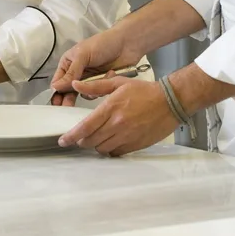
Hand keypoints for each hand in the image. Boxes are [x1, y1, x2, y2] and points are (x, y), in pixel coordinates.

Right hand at [49, 30, 139, 106]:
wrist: (127, 44)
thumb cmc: (102, 44)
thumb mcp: (83, 56)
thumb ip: (70, 73)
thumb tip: (56, 87)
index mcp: (68, 64)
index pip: (58, 81)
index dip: (56, 92)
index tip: (57, 103)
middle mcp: (77, 73)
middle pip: (68, 91)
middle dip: (68, 99)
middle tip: (68, 107)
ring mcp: (89, 79)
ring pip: (83, 93)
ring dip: (89, 91)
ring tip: (95, 85)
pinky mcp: (102, 84)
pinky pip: (97, 93)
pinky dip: (102, 88)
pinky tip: (108, 75)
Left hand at [58, 78, 176, 155]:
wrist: (171, 101)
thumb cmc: (145, 91)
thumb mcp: (118, 83)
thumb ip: (95, 86)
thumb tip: (75, 84)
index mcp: (111, 108)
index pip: (85, 127)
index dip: (71, 136)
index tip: (63, 140)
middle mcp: (118, 125)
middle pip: (91, 141)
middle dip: (81, 141)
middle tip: (79, 138)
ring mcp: (128, 136)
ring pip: (103, 148)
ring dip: (95, 145)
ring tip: (95, 139)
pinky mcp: (137, 144)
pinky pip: (117, 152)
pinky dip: (110, 149)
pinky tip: (110, 142)